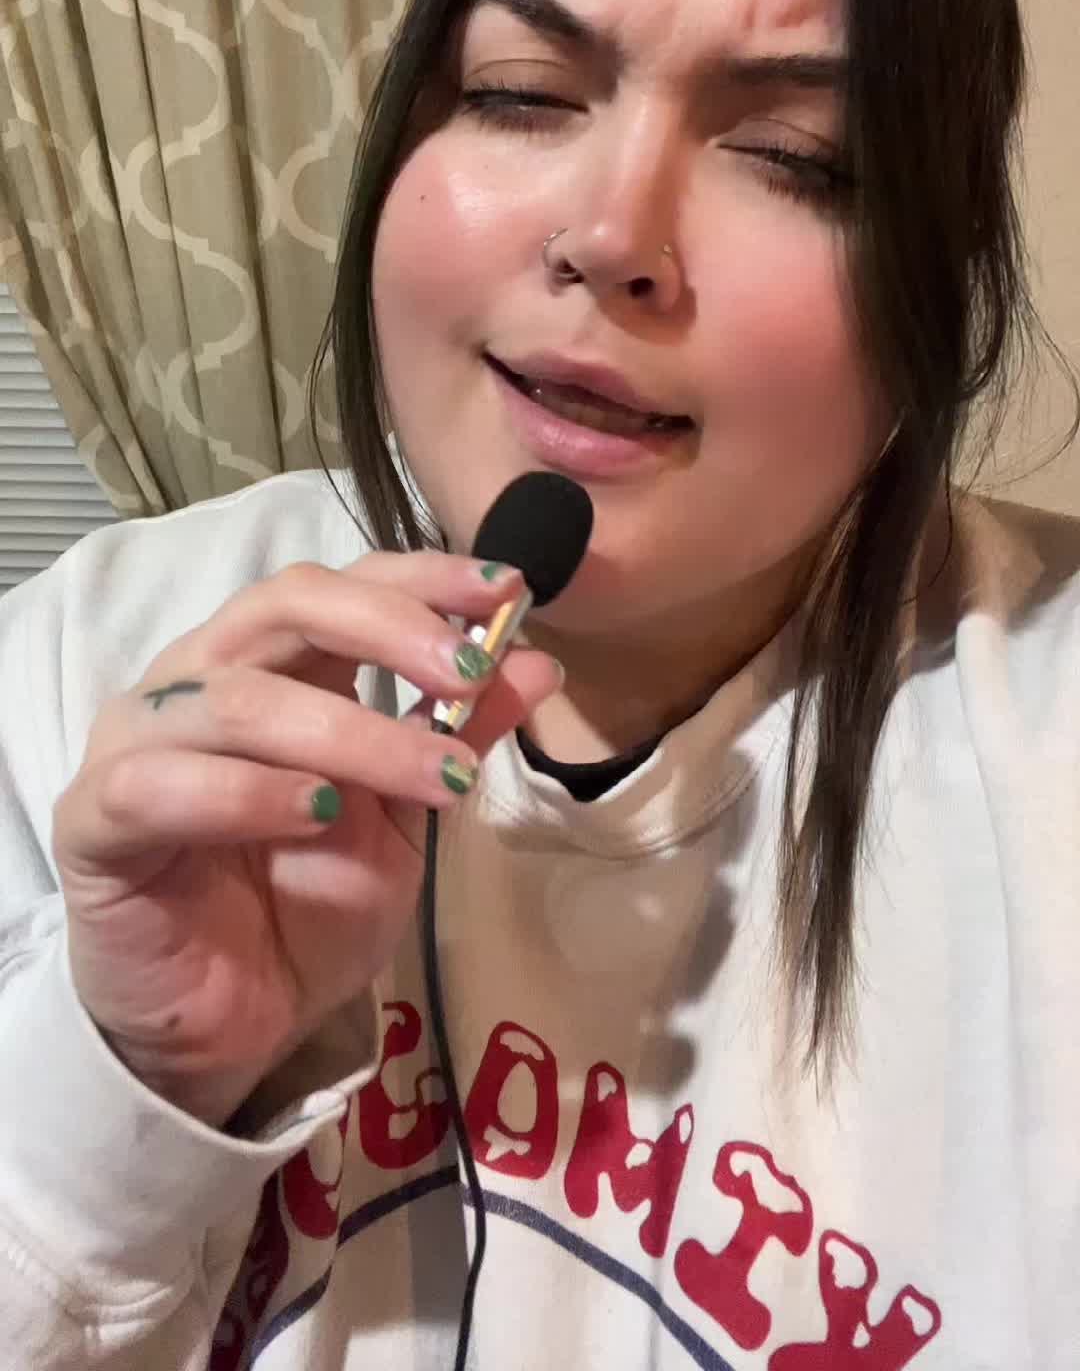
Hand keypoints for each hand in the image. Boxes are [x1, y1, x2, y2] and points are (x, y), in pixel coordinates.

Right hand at [51, 550, 561, 1126]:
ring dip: (354, 732)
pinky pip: (160, 783)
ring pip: (239, 698)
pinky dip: (249, 793)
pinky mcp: (92, 819)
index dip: (421, 578)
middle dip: (391, 629)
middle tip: (471, 676)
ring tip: (435, 777)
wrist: (231, 1031)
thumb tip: (537, 663)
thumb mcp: (405, 821)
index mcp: (268, 662)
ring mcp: (135, 742)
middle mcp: (197, 678)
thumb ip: (455, 737)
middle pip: (284, 605)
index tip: (508, 592)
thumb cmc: (304, 908)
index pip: (340, 582)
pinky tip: (319, 813)